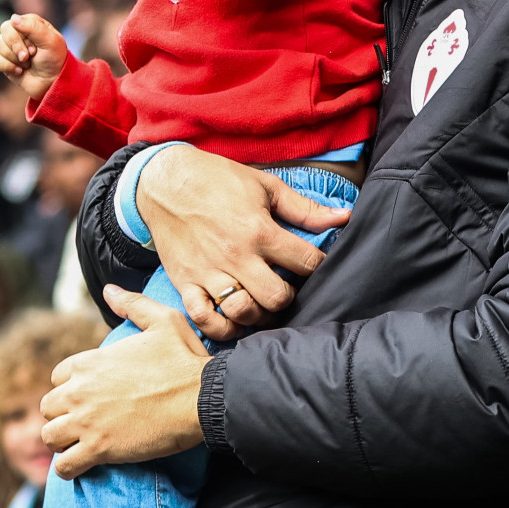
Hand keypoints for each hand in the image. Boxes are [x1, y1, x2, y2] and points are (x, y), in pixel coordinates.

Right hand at [0, 14, 67, 101]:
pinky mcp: (5, 60)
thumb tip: (13, 18)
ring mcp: (11, 46)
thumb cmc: (54, 60)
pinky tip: (19, 71)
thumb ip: (33, 27)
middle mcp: (19, 32)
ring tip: (27, 64)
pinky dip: (7, 66)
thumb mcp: (51, 41)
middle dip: (16, 47)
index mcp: (31, 23)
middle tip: (29, 57)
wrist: (51, 83)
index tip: (35, 49)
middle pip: (4, 30)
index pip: (15, 22)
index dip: (22, 37)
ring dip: (14, 58)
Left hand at [39, 288, 208, 477]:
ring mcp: (87, 421)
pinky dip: (68, 469)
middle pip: (48, 407)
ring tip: (79, 445)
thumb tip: (109, 290)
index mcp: (91, 362)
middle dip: (62, 415)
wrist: (201, 398)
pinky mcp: (99, 449)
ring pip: (50, 436)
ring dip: (62, 442)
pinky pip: (64, 466)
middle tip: (83, 423)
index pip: (58, 377)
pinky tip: (80, 467)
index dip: (70, 387)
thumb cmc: (185, 360)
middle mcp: (80, 391)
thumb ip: (132, 304)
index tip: (87, 396)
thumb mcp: (162, 320)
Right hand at [137, 146, 349, 340]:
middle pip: (277, 298)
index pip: (306, 263)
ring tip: (262, 304)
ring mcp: (208, 272)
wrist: (164, 181)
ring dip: (259, 314)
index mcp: (259, 230)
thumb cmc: (217, 180)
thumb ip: (305, 209)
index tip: (315, 266)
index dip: (319, 267)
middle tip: (287, 287)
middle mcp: (235, 256)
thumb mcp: (265, 185)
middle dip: (289, 297)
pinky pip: (204, 319)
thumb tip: (344, 218)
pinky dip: (221, 327)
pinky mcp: (185, 282)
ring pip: (243, 313)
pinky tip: (234, 319)